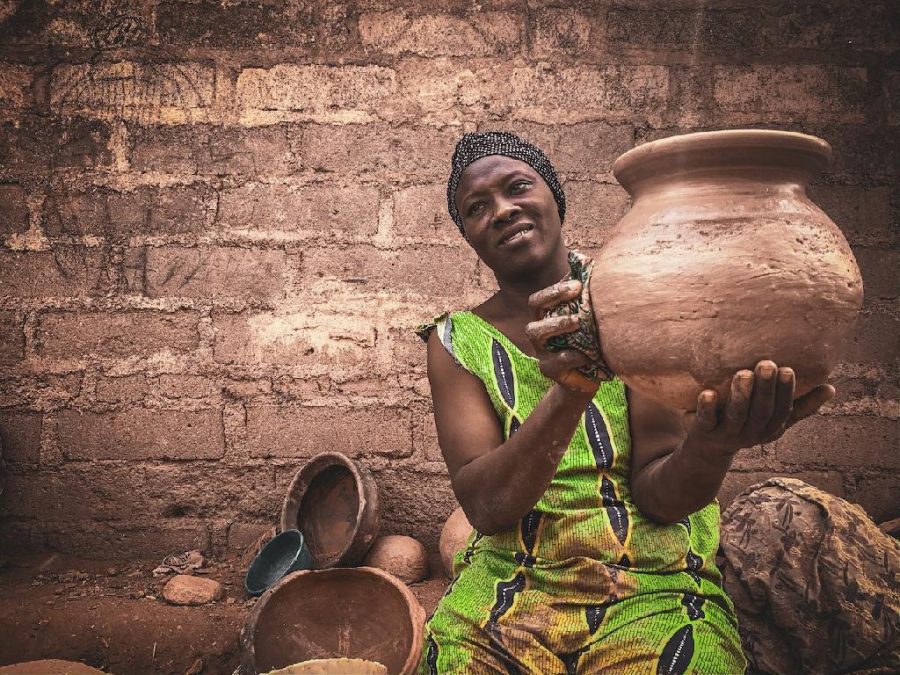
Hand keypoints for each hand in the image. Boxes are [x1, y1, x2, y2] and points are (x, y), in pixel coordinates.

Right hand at [526, 280, 597, 394]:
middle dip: (554, 296)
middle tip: (577, 291)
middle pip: (534, 308)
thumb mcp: (587, 319)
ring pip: (536, 334)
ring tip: (577, 322)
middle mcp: (538, 331)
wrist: (587, 378)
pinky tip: (586, 354)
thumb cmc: (587, 343)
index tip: (578, 283)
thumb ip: (584, 295)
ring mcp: (541, 350)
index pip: (540, 298)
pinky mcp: (549, 370)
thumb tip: (584, 258)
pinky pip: (555, 362)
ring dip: (557, 324)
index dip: (555, 289)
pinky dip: (572, 356)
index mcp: (545, 317)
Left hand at [683, 360, 834, 457]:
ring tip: (743, 373)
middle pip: (761, 412)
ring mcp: (726, 434)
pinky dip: (707, 407)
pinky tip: (708, 392)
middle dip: (765, 388)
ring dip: (741, 394)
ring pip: (736, 415)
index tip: (787, 369)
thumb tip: (831, 388)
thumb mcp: (774, 418)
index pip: (782, 411)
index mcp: (769, 429)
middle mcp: (750, 434)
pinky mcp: (703, 432)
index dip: (786, 392)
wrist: (708, 449)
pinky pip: (706, 420)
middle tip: (766, 364)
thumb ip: (800, 406)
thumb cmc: (745, 424)